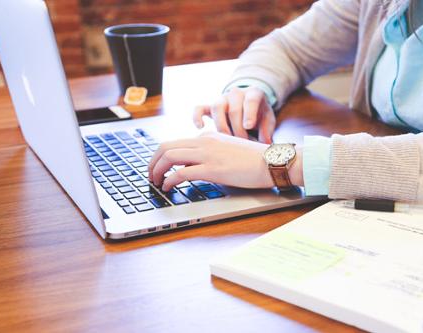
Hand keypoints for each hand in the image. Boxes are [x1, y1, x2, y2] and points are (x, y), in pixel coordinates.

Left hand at [148, 132, 302, 191]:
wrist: (272, 161)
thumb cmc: (255, 160)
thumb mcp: (229, 150)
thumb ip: (212, 153)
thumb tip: (197, 166)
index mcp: (208, 136)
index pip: (176, 142)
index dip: (161, 156)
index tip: (158, 167)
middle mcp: (204, 141)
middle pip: (166, 146)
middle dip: (153, 162)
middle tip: (150, 175)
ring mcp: (207, 154)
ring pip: (169, 156)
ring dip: (157, 170)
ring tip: (156, 182)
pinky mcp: (212, 169)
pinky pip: (181, 172)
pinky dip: (169, 180)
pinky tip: (168, 187)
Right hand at [193, 87, 275, 143]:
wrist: (249, 106)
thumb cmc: (259, 115)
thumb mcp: (268, 120)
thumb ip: (267, 130)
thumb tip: (265, 143)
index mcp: (253, 93)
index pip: (251, 100)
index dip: (249, 113)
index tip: (249, 126)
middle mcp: (236, 93)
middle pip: (234, 109)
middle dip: (238, 129)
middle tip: (243, 143)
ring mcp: (222, 99)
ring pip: (217, 108)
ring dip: (222, 127)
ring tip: (228, 141)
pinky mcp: (210, 107)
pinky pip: (199, 108)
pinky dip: (197, 116)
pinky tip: (201, 127)